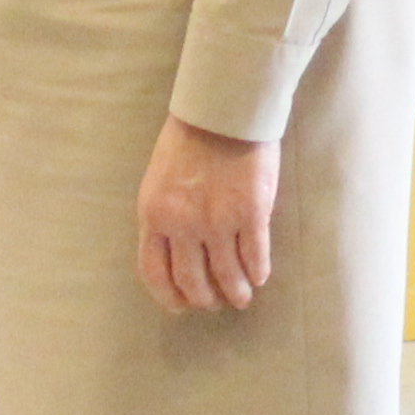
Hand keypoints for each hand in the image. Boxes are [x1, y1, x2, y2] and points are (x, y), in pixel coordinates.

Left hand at [135, 117, 279, 313]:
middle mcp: (183, 224)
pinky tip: (260, 276)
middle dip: (205, 299)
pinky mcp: (251, 214)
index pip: (154, 272)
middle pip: (192, 281)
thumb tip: (178, 253)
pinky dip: (258, 272)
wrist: (224, 109)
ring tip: (242, 297)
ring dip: (236, 292)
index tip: (182, 306)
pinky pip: (255, 257)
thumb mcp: (160, 180)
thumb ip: (165, 216)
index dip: (169, 296)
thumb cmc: (190, 139)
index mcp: (154, 214)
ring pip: (227, 276)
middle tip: (216, 302)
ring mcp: (218, 221)